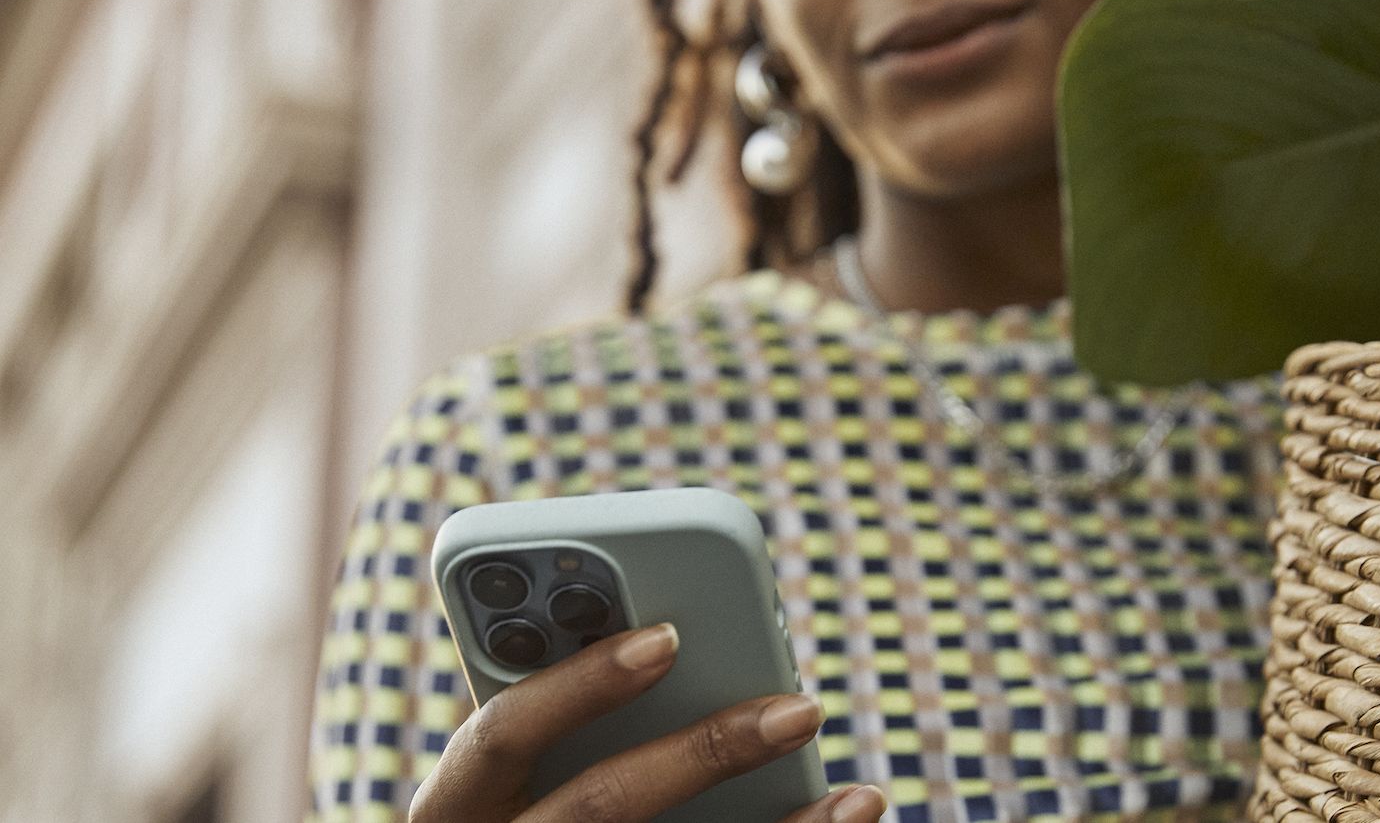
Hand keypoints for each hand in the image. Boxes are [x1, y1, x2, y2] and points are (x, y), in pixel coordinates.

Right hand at [409, 622, 886, 821]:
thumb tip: (672, 638)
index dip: (577, 681)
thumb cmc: (514, 808)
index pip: (500, 735)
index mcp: (454, 805)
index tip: (669, 636)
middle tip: (802, 707)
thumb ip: (555, 717)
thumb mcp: (506, 773)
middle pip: (601, 807)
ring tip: (863, 793)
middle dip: (706, 753)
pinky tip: (846, 819)